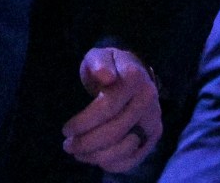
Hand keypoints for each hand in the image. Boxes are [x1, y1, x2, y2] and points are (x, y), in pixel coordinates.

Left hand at [62, 46, 161, 171]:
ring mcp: (154, 121)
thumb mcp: (99, 56)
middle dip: (88, 142)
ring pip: (127, 147)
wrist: (134, 72)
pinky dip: (117, 163)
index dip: (85, 122)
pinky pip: (137, 156)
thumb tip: (106, 76)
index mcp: (134, 80)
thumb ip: (99, 63)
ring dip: (99, 156)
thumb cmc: (108, 65)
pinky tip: (98, 160)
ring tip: (78, 154)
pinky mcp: (154, 136)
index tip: (66, 130)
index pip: (107, 108)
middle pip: (116, 131)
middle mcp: (149, 102)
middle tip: (67, 146)